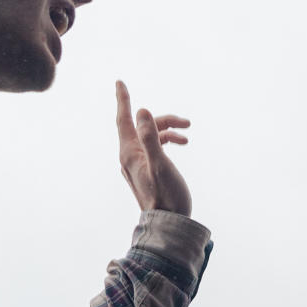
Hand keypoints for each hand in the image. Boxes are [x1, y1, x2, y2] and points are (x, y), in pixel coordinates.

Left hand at [115, 80, 191, 216]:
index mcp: (129, 153)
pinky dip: (168, 142)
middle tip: (187, 123)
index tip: (120, 82)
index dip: (123, 99)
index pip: (124, 119)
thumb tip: (142, 111)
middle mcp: (130, 157)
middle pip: (144, 126)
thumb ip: (151, 137)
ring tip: (187, 137)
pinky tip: (181, 145)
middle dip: (165, 120)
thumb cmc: (167, 196)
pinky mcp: (147, 171)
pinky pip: (155, 147)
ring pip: (152, 137)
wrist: (169, 224)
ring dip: (170, 131)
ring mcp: (138, 164)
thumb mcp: (160, 164)